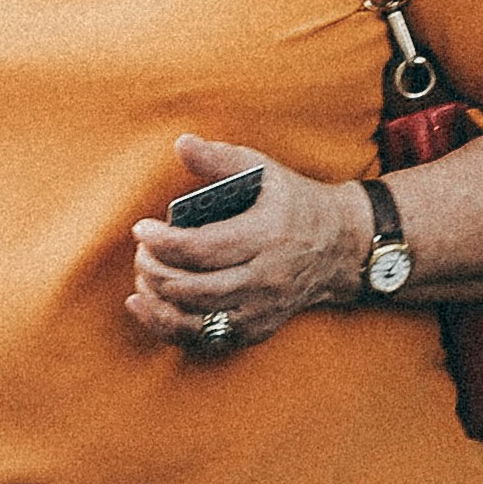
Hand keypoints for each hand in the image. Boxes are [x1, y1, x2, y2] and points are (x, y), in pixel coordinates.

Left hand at [119, 135, 357, 355]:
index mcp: (266, 236)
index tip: (142, 228)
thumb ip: (220, 158)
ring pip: (197, 321)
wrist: (341, 247)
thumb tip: (181, 144)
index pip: (204, 248)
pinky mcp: (257, 329)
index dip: (164, 242)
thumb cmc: (295, 202)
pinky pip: (206, 339)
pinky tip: (145, 305)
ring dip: (158, 301)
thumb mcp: (265, 170)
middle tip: (141, 252)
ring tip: (143, 276)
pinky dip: (169, 326)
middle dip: (155, 271)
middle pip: (194, 288)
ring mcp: (262, 310)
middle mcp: (265, 279)